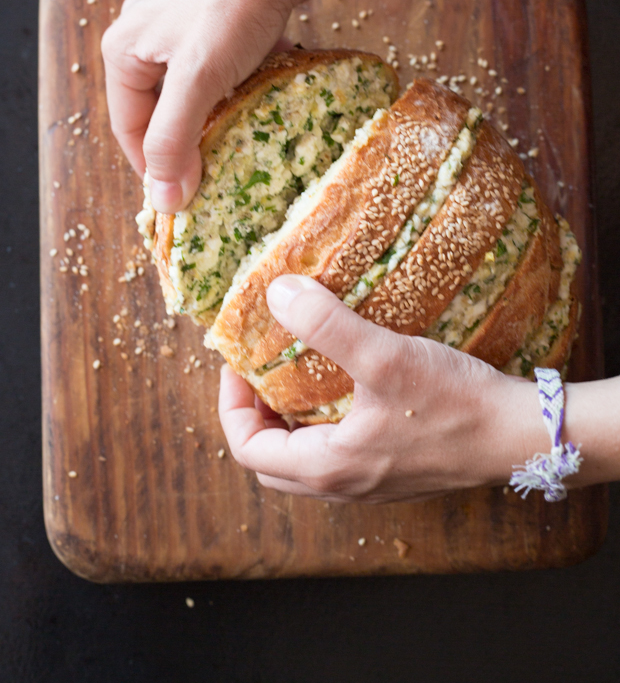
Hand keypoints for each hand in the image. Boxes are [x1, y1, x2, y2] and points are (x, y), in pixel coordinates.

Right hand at [102, 0, 326, 212]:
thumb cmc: (235, 7)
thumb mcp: (198, 80)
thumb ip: (175, 139)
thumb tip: (164, 198)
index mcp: (125, 51)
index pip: (130, 129)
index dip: (155, 169)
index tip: (184, 200)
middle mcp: (146, 37)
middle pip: (161, 112)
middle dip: (190, 144)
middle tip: (218, 176)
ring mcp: (182, 27)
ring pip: (194, 92)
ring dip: (219, 117)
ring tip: (246, 140)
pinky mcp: (217, 20)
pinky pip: (221, 69)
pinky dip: (240, 88)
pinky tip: (264, 97)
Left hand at [219, 276, 546, 502]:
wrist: (521, 436)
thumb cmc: (456, 405)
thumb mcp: (384, 357)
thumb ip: (327, 325)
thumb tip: (277, 294)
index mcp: (328, 467)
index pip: (248, 449)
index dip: (231, 403)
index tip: (238, 362)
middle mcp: (344, 484)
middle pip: (271, 461)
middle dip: (253, 416)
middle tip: (259, 372)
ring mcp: (371, 481)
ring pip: (305, 460)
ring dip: (287, 422)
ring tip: (293, 373)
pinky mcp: (395, 469)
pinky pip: (339, 455)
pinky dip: (322, 425)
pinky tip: (343, 386)